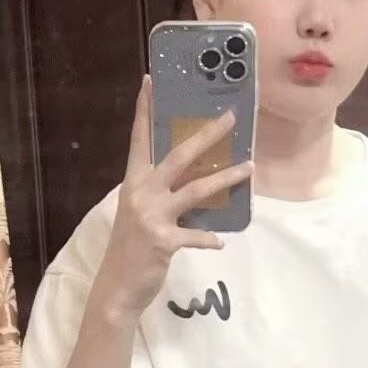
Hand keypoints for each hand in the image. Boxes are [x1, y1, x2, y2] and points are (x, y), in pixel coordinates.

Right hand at [93, 74, 253, 321]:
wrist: (117, 287)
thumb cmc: (130, 249)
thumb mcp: (138, 214)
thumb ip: (160, 194)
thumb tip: (194, 181)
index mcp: (133, 183)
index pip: (139, 139)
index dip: (144, 110)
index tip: (150, 80)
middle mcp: (141, 194)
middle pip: (179, 155)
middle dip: (207, 134)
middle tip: (231, 117)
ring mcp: (152, 216)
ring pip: (196, 190)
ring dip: (226, 177)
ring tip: (249, 168)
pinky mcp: (163, 241)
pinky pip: (196, 235)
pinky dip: (209, 239)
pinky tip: (220, 242)